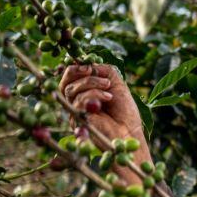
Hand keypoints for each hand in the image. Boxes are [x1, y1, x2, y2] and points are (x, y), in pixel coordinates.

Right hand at [59, 64, 151, 183]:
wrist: (130, 132)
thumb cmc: (124, 110)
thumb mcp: (116, 83)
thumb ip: (103, 70)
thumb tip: (88, 64)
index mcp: (83, 93)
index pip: (69, 77)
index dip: (75, 68)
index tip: (89, 65)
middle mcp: (75, 103)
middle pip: (66, 82)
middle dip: (80, 73)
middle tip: (92, 71)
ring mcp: (75, 112)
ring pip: (72, 90)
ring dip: (92, 83)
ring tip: (109, 89)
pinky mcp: (77, 120)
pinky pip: (79, 100)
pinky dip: (94, 95)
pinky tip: (107, 99)